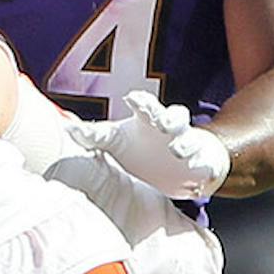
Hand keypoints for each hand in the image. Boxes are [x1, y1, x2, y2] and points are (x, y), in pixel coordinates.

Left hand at [68, 91, 230, 200]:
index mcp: (150, 120)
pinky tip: (199, 175)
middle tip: (162, 122)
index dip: (141, 101)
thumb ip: (95, 135)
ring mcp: (189, 146)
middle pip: (175, 116)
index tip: (131, 98)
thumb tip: (67, 128)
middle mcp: (172, 129)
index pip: (147, 106)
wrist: (177, 165)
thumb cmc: (141, 146)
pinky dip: (204, 169)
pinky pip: (206, 166)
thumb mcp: (116, 140)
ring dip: (186, 144)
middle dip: (170, 118)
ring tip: (177, 150)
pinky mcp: (202, 164)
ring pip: (191, 140)